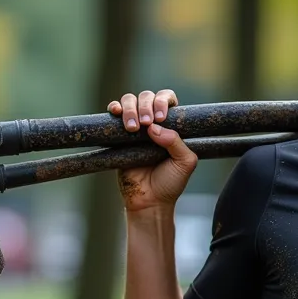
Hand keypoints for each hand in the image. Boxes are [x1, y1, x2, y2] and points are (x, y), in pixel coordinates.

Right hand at [109, 89, 196, 211]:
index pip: (167, 99)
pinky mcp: (118, 136)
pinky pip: (113, 114)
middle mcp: (152, 123)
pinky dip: (113, 108)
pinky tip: (114, 112)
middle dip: (146, 105)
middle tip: (146, 123)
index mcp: (171, 125)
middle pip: (147, 97)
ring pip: (129, 101)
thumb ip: (176, 142)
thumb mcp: (184, 162)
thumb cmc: (170, 182)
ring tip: (133, 128)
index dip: (163, 101)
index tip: (160, 117)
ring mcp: (134, 128)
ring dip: (130, 109)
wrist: (149, 201)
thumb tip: (154, 127)